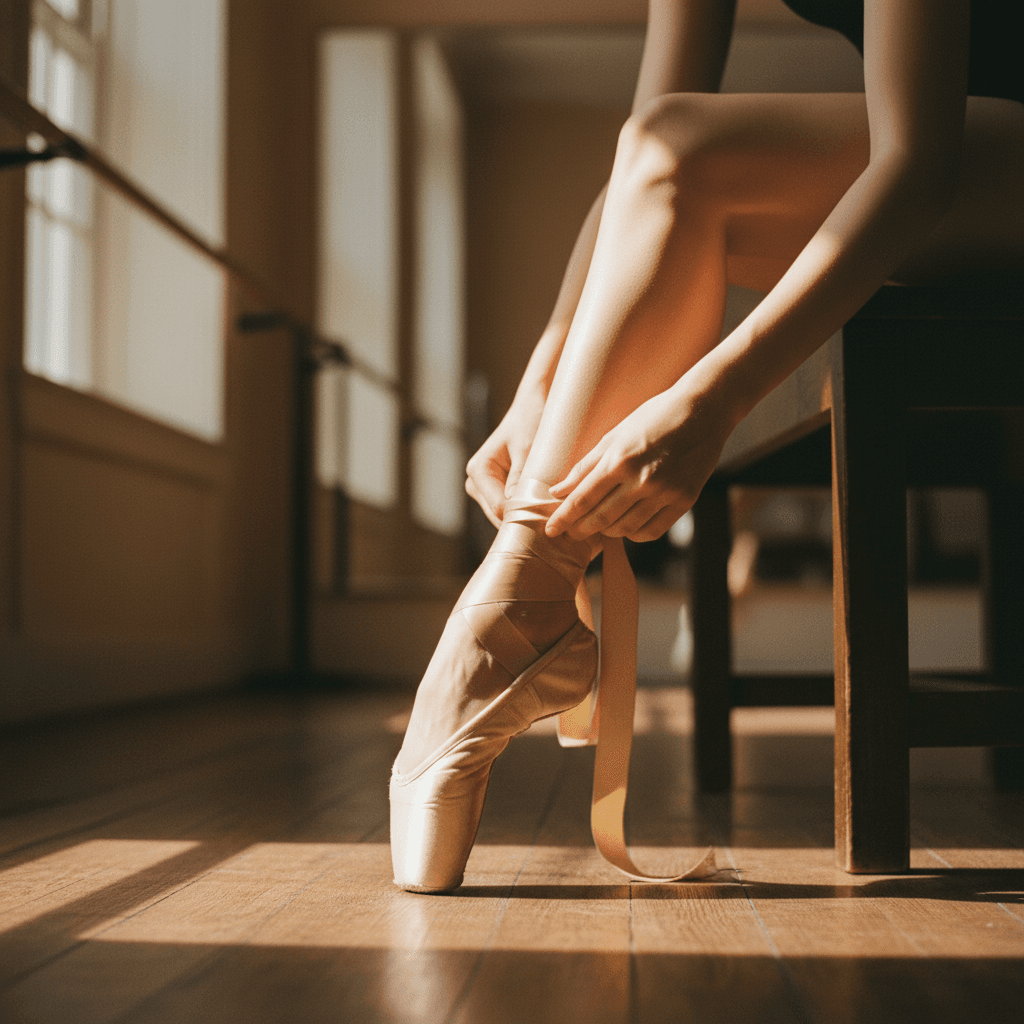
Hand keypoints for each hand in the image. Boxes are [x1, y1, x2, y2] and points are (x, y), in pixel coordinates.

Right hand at [465, 390, 545, 527]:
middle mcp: (476, 482)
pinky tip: (547, 510)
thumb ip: (520, 477)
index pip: (499, 507)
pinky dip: (528, 510)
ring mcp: (486, 489)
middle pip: (500, 516)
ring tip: (553, 517)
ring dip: (528, 516)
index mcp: (479, 470)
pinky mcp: (498, 491)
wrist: (535, 405)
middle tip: (555, 523)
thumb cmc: (531, 420)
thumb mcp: (528, 448)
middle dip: (525, 519)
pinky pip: (512, 509)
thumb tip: (516, 505)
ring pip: (506, 516)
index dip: (523, 516)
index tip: (549, 521)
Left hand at [546, 387, 732, 542]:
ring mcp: (665, 493)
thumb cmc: (653, 418)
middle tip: (570, 533)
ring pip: (625, 529)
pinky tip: (626, 527)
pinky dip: (634, 534)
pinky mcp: (684, 501)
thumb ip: (585, 466)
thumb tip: (558, 491)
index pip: (582, 499)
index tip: (550, 529)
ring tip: (598, 526)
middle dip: (580, 529)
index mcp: (619, 460)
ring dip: (607, 532)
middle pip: (601, 519)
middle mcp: (641, 480)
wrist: (703, 412)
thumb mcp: (614, 435)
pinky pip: (652, 531)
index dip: (563, 518)